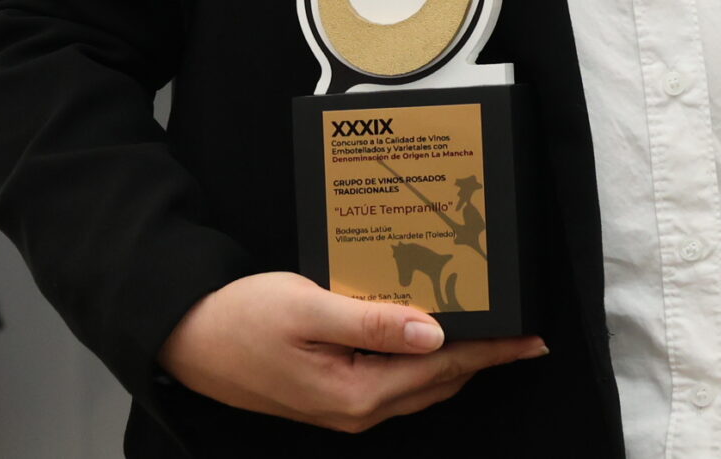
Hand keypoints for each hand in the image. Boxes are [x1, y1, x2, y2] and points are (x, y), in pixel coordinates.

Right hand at [159, 271, 546, 432]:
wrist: (186, 339)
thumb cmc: (241, 320)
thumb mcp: (308, 310)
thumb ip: (373, 322)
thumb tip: (435, 333)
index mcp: (357, 393)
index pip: (445, 368)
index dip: (493, 351)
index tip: (534, 339)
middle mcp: (358, 410)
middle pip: (439, 380)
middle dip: (483, 354)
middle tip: (520, 325)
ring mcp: (345, 405)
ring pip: (419, 382)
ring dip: (454, 355)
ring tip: (487, 323)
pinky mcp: (334, 392)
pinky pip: (395, 378)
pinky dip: (421, 354)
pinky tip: (428, 327)